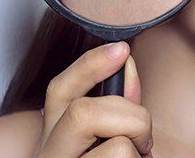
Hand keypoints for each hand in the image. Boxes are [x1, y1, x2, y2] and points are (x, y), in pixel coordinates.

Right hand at [34, 42, 153, 157]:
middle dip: (128, 115)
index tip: (121, 49)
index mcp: (55, 138)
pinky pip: (122, 157)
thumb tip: (125, 63)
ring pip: (115, 144)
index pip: (59, 91)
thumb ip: (119, 107)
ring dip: (139, 146)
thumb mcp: (114, 135)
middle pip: (82, 113)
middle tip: (144, 138)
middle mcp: (50, 154)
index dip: (89, 65)